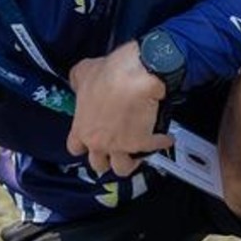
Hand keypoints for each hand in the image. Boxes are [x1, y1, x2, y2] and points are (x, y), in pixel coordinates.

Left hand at [66, 42, 174, 176]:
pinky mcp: (144, 143)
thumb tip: (79, 83)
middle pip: (98, 164)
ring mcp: (121, 146)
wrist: (136, 74)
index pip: (75, 149)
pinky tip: (165, 138)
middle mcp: (99, 142)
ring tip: (135, 153)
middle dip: (105, 159)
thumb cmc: (110, 74)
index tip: (89, 142)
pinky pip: (154, 149)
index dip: (83, 145)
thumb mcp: (82, 72)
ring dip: (130, 161)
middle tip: (112, 150)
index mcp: (82, 129)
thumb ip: (77, 83)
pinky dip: (162, 143)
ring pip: (123, 168)